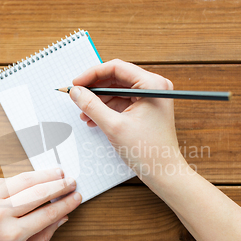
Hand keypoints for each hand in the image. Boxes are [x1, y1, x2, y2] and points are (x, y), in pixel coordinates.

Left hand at [0, 168, 80, 240]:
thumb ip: (41, 239)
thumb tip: (61, 218)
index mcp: (11, 235)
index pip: (48, 213)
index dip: (66, 203)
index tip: (77, 197)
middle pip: (39, 192)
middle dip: (60, 185)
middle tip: (72, 181)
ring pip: (25, 179)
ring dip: (45, 174)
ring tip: (59, 172)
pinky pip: (7, 179)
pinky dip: (24, 177)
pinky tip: (35, 177)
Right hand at [69, 59, 186, 180]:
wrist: (164, 173)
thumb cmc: (148, 151)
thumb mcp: (114, 126)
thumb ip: (92, 106)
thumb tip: (76, 92)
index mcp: (152, 85)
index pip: (116, 68)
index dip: (93, 74)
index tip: (76, 83)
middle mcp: (154, 87)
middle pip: (116, 78)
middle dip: (95, 89)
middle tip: (77, 97)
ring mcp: (150, 99)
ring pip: (117, 91)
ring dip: (99, 101)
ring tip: (84, 113)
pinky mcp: (146, 110)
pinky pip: (122, 102)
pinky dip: (107, 109)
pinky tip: (93, 120)